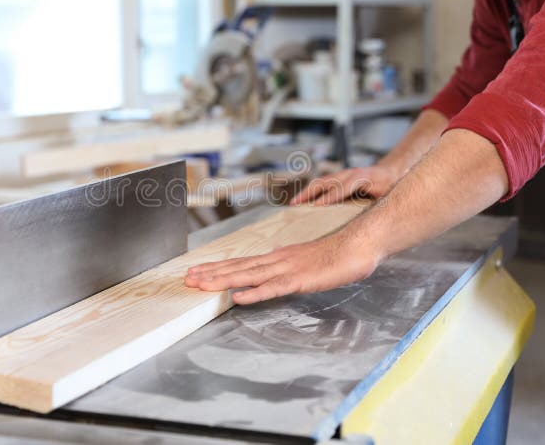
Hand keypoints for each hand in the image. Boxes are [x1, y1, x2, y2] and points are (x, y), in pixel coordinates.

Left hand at [184, 229, 378, 304]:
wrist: (358, 246)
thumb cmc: (336, 254)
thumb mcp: (305, 260)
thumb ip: (287, 264)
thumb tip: (273, 264)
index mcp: (277, 257)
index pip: (241, 263)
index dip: (217, 268)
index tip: (197, 272)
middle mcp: (277, 260)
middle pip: (238, 267)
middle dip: (211, 273)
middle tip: (187, 279)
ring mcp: (287, 269)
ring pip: (249, 276)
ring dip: (223, 280)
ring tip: (202, 285)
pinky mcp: (300, 280)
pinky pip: (274, 288)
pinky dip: (255, 293)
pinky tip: (239, 297)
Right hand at [291, 165, 398, 205]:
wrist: (391, 172)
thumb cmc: (390, 188)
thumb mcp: (387, 197)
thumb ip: (376, 206)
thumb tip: (365, 223)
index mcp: (363, 177)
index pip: (343, 187)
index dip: (330, 196)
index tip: (317, 206)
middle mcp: (350, 173)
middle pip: (325, 181)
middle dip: (310, 193)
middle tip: (296, 204)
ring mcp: (343, 174)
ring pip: (320, 182)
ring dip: (306, 192)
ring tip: (293, 204)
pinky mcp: (338, 178)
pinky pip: (321, 184)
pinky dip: (310, 192)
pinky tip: (301, 201)